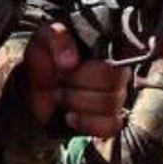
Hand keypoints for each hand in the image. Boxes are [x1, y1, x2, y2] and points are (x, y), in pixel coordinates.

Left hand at [22, 23, 128, 137]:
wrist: (34, 89)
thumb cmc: (46, 58)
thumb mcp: (43, 39)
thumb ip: (56, 37)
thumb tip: (70, 62)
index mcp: (108, 46)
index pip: (128, 49)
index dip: (107, 56)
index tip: (74, 64)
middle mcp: (119, 71)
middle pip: (115, 79)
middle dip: (79, 81)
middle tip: (60, 80)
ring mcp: (117, 97)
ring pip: (111, 103)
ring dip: (77, 101)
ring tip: (60, 96)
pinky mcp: (111, 120)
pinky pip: (111, 126)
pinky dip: (87, 122)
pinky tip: (70, 116)